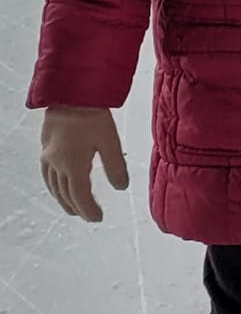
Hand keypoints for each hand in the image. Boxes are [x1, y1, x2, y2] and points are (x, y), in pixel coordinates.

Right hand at [40, 107, 127, 221]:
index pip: (80, 196)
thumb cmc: (92, 115)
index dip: (89, 210)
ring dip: (63, 198)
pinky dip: (53, 185)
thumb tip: (121, 188)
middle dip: (76, 207)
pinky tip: (58, 184)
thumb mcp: (110, 143)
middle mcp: (57, 164)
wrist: (70, 94)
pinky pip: (47, 174)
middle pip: (65, 194)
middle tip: (87, 215)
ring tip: (72, 206)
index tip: (98, 218)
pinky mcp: (46, 147)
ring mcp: (48, 156)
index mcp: (73, 166)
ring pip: (54, 186)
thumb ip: (116, 167)